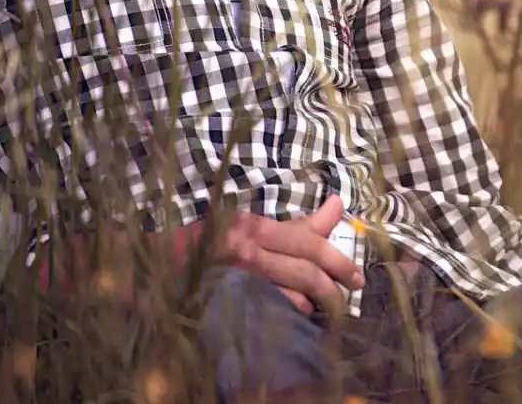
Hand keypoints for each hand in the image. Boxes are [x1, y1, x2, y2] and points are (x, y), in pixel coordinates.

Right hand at [213, 195, 365, 319]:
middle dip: (334, 288)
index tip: (356, 275)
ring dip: (314, 304)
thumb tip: (338, 205)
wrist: (165, 261)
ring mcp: (239, 282)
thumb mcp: (253, 224)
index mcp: (255, 229)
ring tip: (326, 307)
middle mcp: (248, 254)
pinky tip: (299, 317)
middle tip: (351, 294)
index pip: (308, 245)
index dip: (338, 261)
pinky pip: (272, 314)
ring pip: (292, 298)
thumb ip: (298, 223)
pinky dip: (291, 316)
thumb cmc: (213, 239)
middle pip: (305, 274)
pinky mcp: (232, 304)